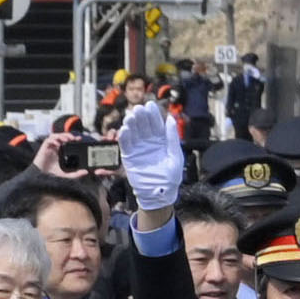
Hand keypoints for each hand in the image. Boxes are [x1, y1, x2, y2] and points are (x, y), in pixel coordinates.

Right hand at [116, 99, 184, 213]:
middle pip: (143, 126)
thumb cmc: (171, 177)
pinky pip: (125, 145)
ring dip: (131, 124)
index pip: (156, 124)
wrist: (160, 193)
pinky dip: (124, 137)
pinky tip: (124, 129)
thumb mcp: (175, 156)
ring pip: (133, 133)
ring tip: (131, 116)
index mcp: (161, 141)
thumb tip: (170, 119)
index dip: (153, 114)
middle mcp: (149, 143)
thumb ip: (172, 138)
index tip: (150, 104)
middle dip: (141, 117)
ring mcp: (139, 149)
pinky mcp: (130, 157)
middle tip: (138, 109)